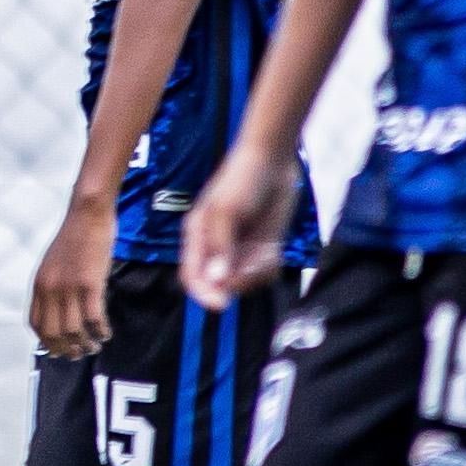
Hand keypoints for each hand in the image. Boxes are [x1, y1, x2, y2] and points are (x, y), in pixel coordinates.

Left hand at [30, 201, 114, 358]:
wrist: (86, 215)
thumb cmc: (74, 238)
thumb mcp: (53, 265)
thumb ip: (52, 286)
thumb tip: (57, 310)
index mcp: (39, 284)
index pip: (36, 323)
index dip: (46, 342)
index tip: (56, 350)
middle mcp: (50, 289)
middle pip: (53, 333)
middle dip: (66, 349)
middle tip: (79, 355)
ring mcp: (69, 287)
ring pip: (74, 330)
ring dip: (85, 344)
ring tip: (95, 347)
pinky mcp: (90, 284)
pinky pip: (94, 318)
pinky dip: (101, 331)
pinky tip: (106, 333)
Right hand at [177, 145, 297, 313]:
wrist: (274, 161)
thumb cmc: (241, 180)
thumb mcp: (225, 212)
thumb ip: (220, 246)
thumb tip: (217, 280)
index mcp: (197, 238)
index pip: (192, 277)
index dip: (203, 293)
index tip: (222, 304)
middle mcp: (216, 248)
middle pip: (221, 284)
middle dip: (239, 280)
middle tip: (256, 263)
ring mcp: (240, 250)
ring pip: (245, 280)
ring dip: (257, 272)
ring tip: (266, 250)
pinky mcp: (261, 248)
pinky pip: (263, 272)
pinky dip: (269, 266)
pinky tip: (273, 248)